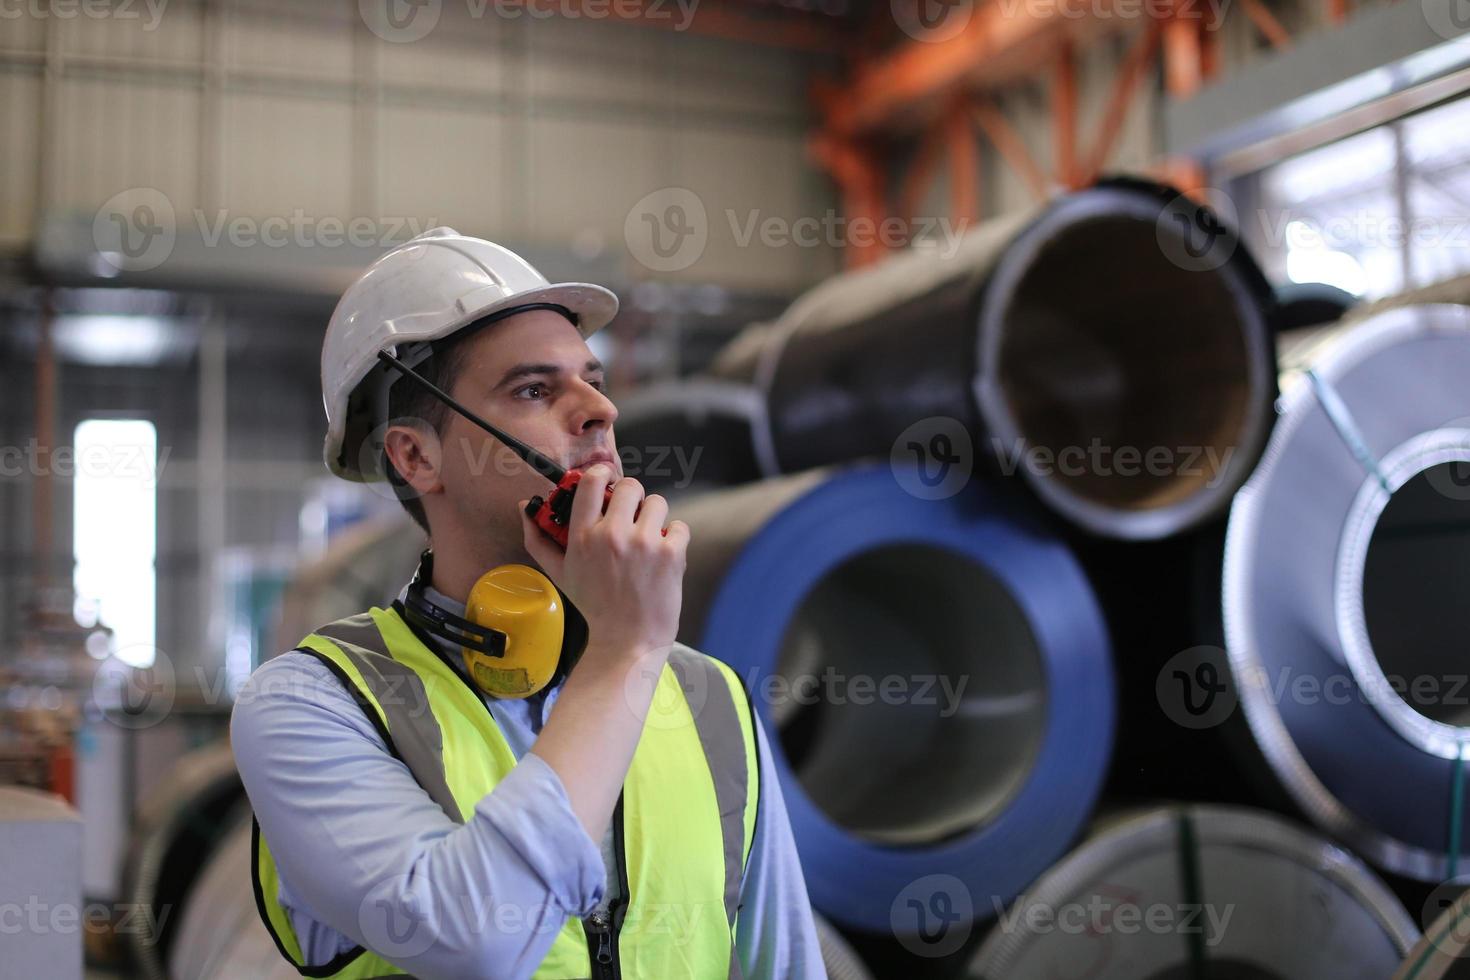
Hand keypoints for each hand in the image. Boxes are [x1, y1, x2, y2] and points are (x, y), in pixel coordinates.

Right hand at [519, 464, 689, 656]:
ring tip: (647, 539)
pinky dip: (675, 538)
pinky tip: (663, 555)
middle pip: (630, 486)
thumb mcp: (560, 573)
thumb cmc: (595, 606)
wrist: (628, 640)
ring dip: (654, 517)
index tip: (606, 479)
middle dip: (632, 498)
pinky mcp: (670, 554)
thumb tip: (524, 509)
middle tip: (631, 517)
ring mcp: (644, 543)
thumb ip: (539, 539)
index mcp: (583, 537)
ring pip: (657, 502)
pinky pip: (679, 526)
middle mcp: (612, 535)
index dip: (601, 474)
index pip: (591, 482)